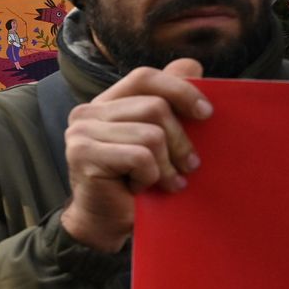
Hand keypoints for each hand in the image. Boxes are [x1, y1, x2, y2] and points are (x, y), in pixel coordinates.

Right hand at [61, 58, 210, 252]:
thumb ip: (168, 104)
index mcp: (107, 102)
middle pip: (154, 107)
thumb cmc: (135, 182)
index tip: (206, 114)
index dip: (180, 90)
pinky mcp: (83, 154)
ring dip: (166, 165)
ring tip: (165, 181)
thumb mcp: (157, 140)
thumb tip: (193, 65)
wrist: (105, 223)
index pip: (146, 77)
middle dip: (180, 141)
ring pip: (150, 134)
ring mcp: (81, 132)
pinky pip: (140, 157)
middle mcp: (88, 111)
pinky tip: (142, 189)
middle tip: (188, 166)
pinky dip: (150, 176)